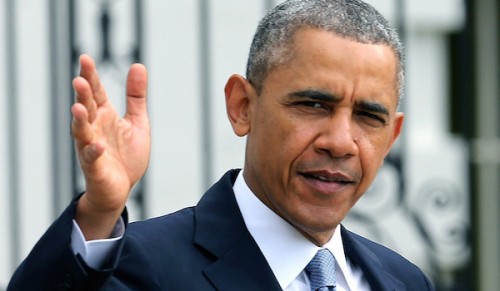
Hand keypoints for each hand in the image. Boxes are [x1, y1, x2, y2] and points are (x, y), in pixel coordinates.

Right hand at [72, 54, 149, 239]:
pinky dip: (94, 151)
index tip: (85, 58)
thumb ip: (136, 96)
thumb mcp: (137, 122)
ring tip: (78, 108)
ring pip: (82, 131)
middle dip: (83, 95)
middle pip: (87, 108)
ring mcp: (92, 147)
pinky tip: (99, 145)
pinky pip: (92, 158)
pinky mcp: (95, 167)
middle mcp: (95, 128)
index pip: (96, 92)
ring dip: (80, 120)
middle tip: (79, 80)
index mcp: (105, 116)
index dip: (90, 77)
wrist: (121, 189)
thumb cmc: (126, 155)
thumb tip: (138, 65)